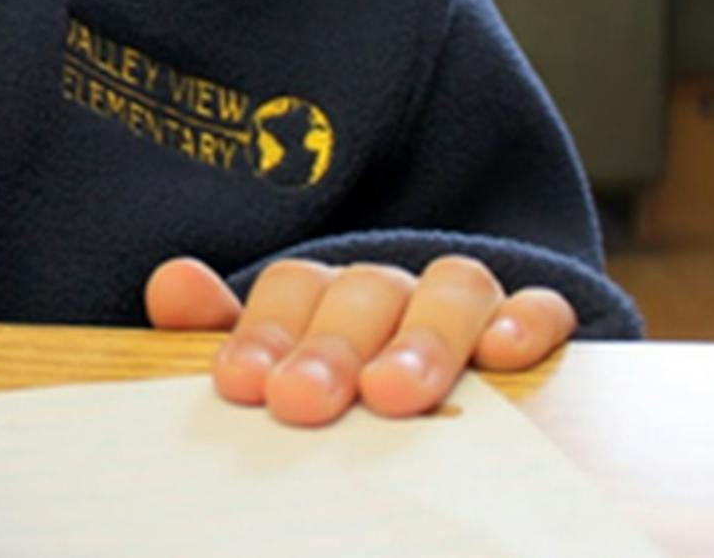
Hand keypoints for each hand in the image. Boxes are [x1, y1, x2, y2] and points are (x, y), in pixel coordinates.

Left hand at [144, 253, 574, 424]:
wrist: (441, 429)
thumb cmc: (335, 397)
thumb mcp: (274, 371)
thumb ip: (221, 335)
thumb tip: (172, 284)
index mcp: (324, 299)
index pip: (293, 288)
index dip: (265, 333)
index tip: (243, 385)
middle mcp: (392, 292)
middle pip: (365, 291)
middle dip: (331, 347)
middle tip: (304, 402)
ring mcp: (464, 307)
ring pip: (450, 289)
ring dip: (420, 340)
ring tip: (393, 396)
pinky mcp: (532, 328)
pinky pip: (541, 307)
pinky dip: (525, 320)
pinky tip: (504, 354)